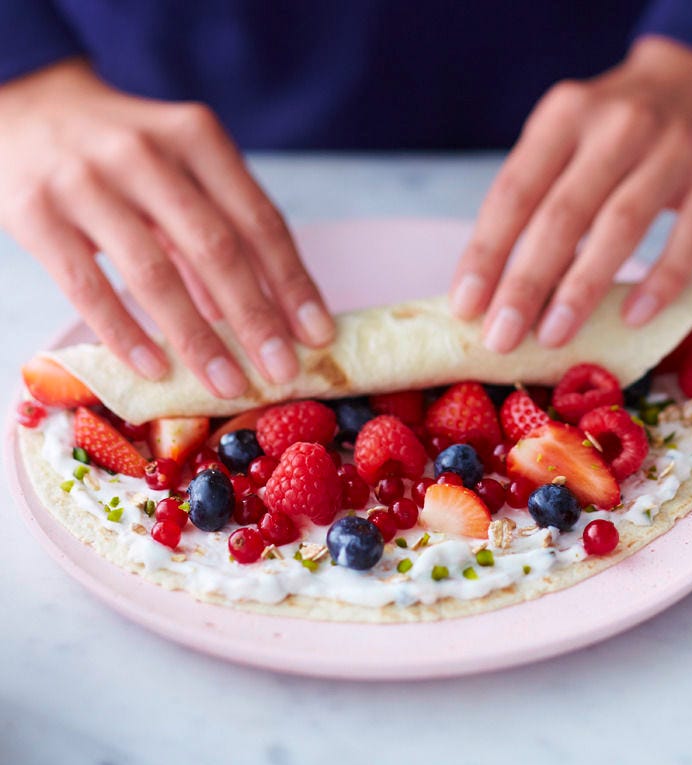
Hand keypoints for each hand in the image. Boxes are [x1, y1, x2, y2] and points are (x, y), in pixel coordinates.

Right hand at [0, 59, 334, 396]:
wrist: (24, 108)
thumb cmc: (123, 155)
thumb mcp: (179, 173)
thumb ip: (215, 236)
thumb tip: (258, 318)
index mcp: (196, 137)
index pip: (260, 221)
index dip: (293, 284)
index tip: (318, 336)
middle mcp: (145, 152)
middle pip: (216, 248)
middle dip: (256, 319)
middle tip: (282, 372)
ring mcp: (86, 181)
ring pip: (155, 273)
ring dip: (198, 339)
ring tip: (228, 385)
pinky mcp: (35, 211)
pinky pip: (88, 286)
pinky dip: (126, 334)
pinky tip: (156, 370)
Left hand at [450, 36, 691, 351]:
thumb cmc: (613, 133)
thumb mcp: (565, 140)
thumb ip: (533, 199)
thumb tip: (491, 289)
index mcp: (564, 115)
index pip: (514, 193)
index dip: (486, 253)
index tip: (466, 306)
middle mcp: (617, 124)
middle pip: (562, 215)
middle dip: (525, 284)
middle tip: (501, 337)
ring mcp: (676, 146)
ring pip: (620, 225)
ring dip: (581, 289)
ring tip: (552, 337)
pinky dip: (660, 281)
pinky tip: (633, 318)